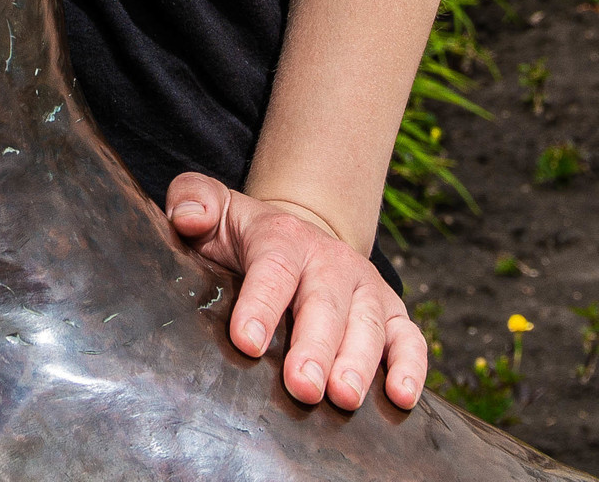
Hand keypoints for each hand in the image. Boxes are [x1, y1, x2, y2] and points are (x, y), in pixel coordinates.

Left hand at [166, 176, 424, 412]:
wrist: (297, 237)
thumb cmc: (245, 238)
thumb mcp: (214, 210)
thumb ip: (191, 200)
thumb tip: (186, 217)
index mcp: (282, 237)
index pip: (272, 267)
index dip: (260, 304)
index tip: (246, 341)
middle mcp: (329, 260)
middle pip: (324, 302)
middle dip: (315, 345)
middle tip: (302, 386)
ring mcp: (364, 287)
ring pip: (369, 323)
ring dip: (359, 361)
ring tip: (344, 397)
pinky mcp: (391, 314)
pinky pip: (408, 337)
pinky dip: (411, 366)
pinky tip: (401, 397)